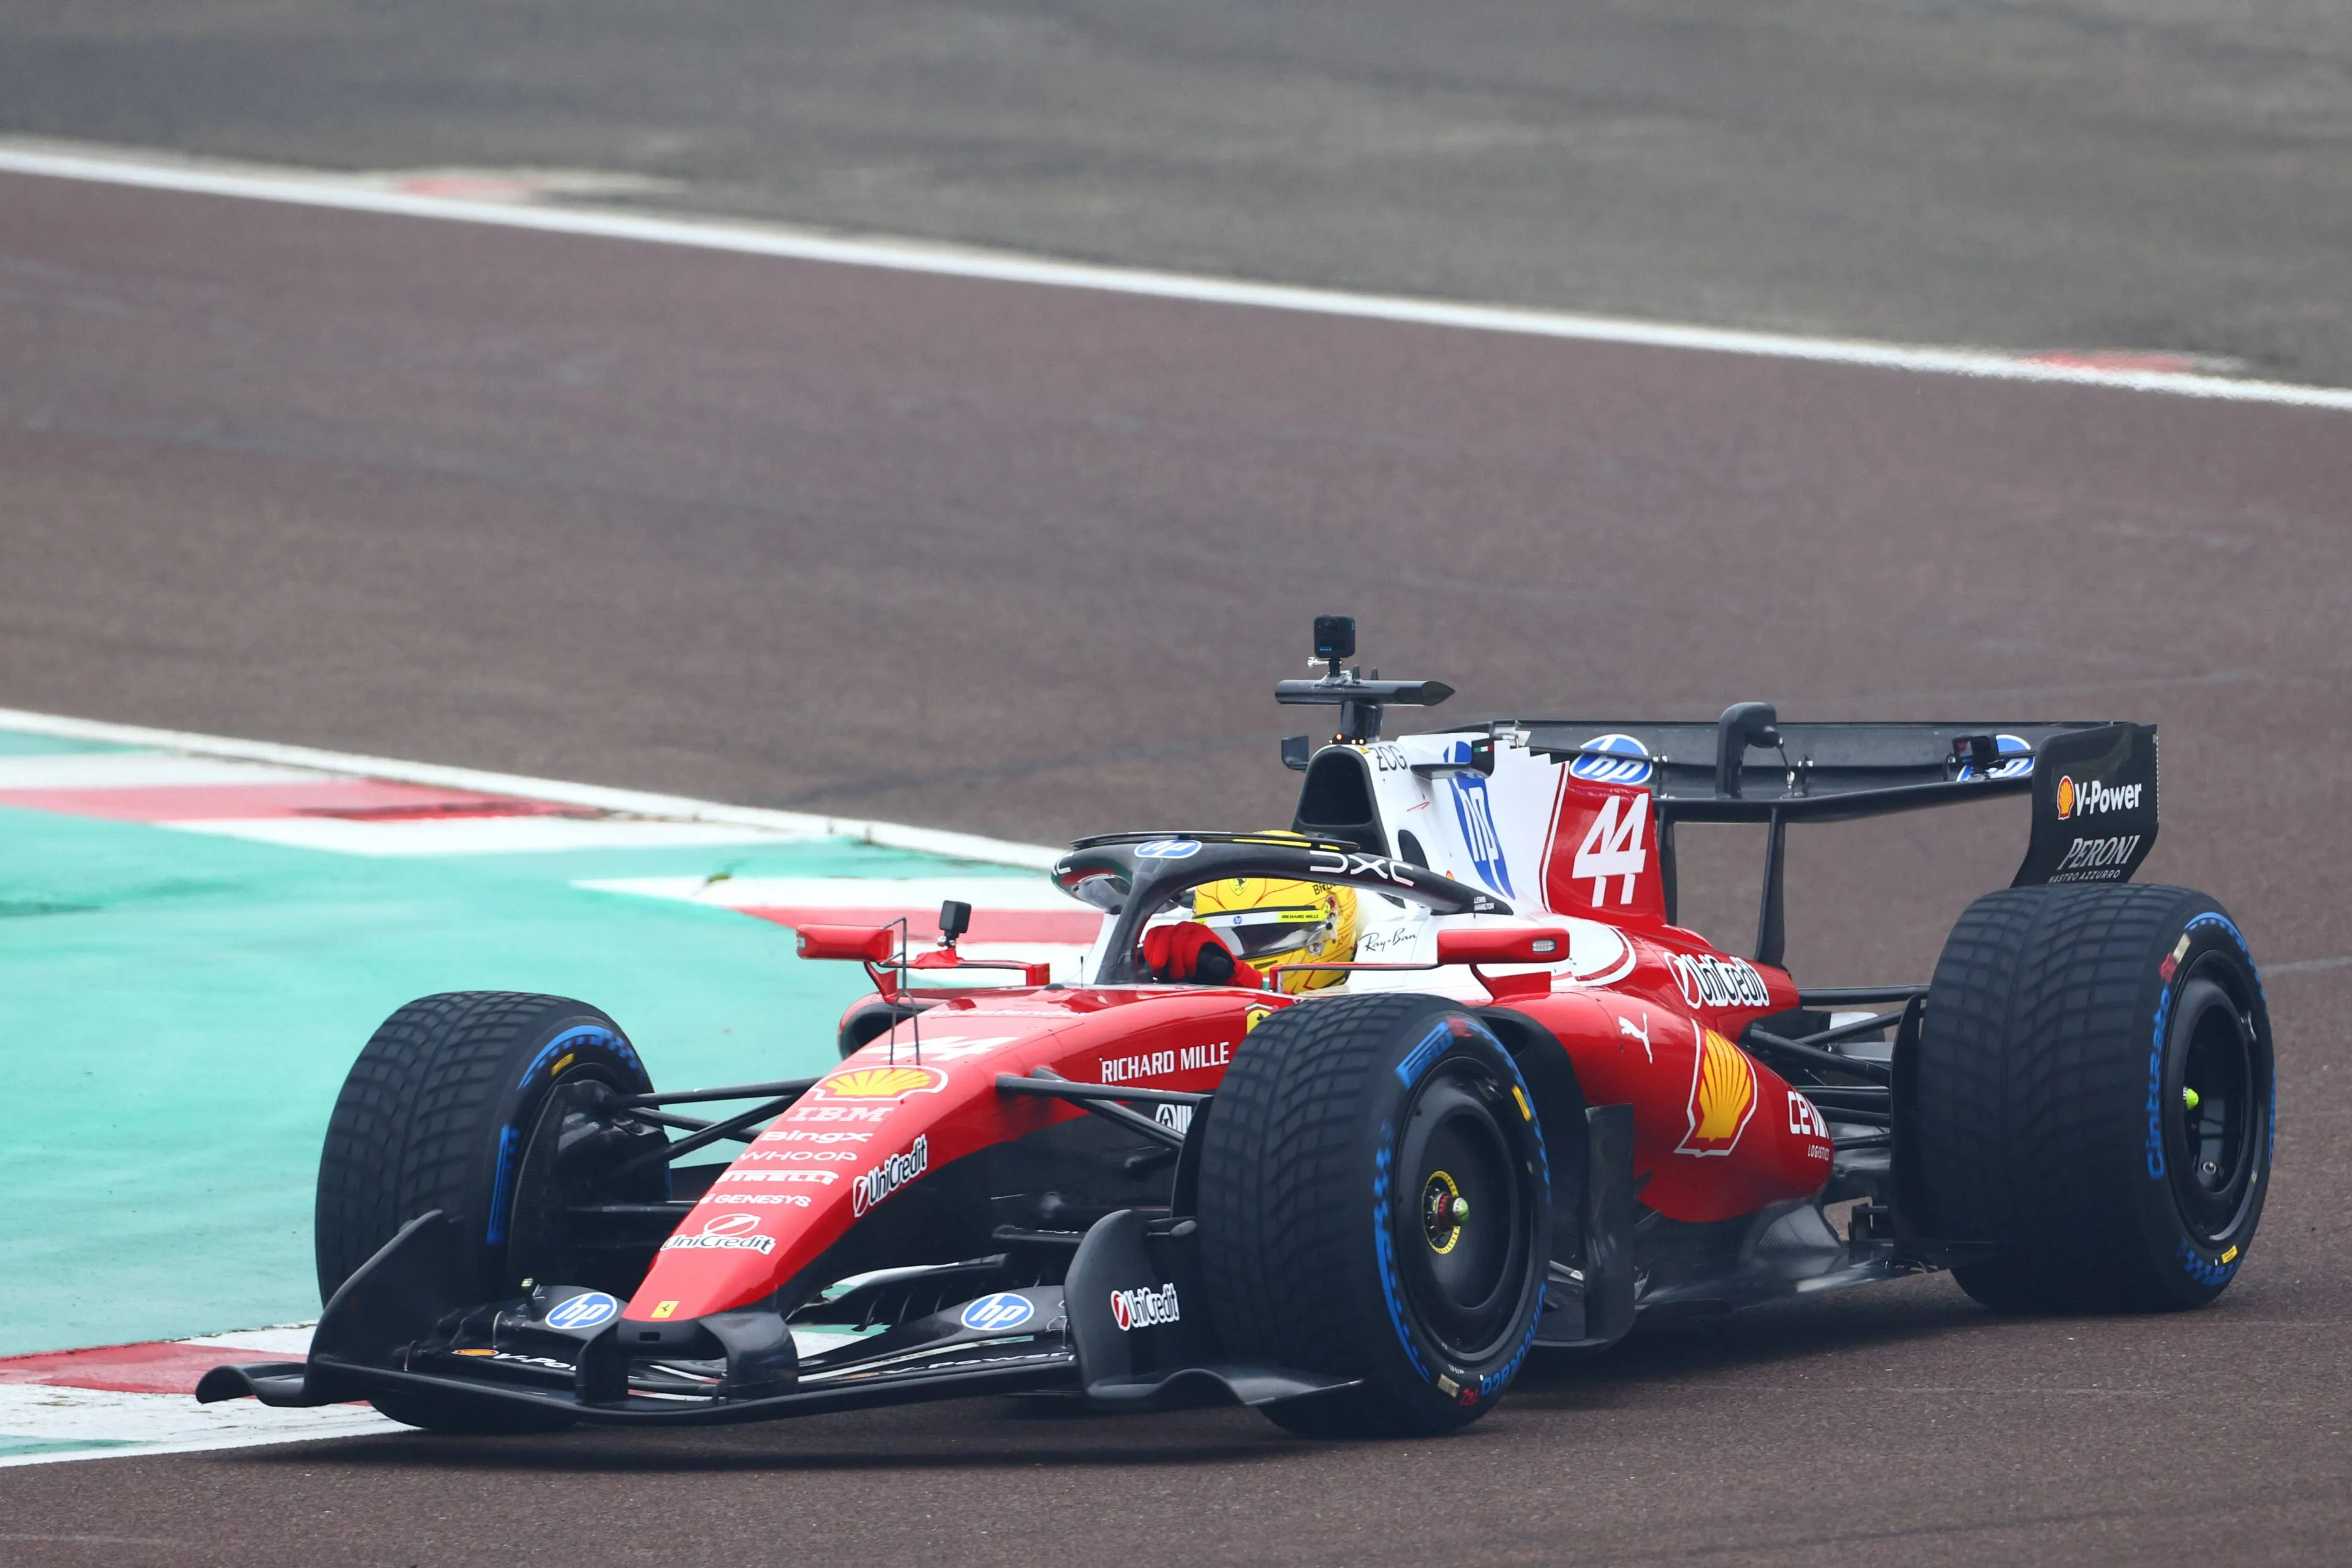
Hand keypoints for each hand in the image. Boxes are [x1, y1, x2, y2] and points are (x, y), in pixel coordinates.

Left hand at [1140, 922, 1255, 986]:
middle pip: (1163, 935)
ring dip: (1176, 962)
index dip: (1150, 949)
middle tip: (1163, 972)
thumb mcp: (1172, 968)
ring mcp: (1193, 928)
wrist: (1222, 976)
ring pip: (1177, 940)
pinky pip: (1191, 945)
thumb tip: (1144, 968)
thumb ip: (1160, 964)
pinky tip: (1191, 970)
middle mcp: (1180, 928)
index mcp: (1170, 933)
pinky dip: (1189, 960)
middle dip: (1160, 955)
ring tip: (1180, 974)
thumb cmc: (1195, 973)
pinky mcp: (1206, 934)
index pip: (1153, 934)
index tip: (1153, 965)